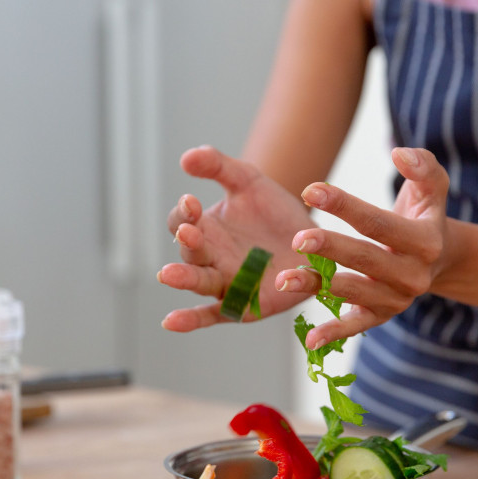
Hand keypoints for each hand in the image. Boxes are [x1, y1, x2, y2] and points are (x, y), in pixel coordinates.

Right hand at [158, 146, 316, 330]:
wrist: (310, 240)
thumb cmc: (271, 211)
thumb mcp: (248, 181)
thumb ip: (218, 166)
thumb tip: (186, 156)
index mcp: (205, 228)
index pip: (182, 220)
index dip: (184, 213)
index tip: (191, 203)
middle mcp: (209, 257)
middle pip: (189, 252)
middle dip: (187, 243)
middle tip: (187, 231)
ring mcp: (224, 283)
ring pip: (199, 281)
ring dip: (184, 278)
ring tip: (167, 273)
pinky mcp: (241, 306)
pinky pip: (212, 314)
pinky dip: (191, 320)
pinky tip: (170, 321)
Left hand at [275, 147, 450, 348]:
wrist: (441, 258)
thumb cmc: (425, 214)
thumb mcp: (434, 187)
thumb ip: (423, 165)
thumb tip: (400, 154)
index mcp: (425, 241)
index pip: (379, 223)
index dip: (346, 206)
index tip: (311, 191)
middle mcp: (414, 275)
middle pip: (365, 259)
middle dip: (330, 249)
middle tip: (298, 238)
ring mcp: (397, 299)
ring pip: (353, 292)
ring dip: (318, 286)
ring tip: (285, 278)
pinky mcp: (382, 316)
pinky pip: (356, 326)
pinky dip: (334, 333)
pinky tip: (310, 339)